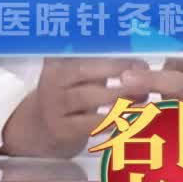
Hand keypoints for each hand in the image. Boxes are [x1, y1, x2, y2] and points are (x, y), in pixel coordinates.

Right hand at [0, 57, 150, 157]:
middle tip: (145, 75)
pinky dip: (112, 121)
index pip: (85, 50)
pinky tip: (130, 119)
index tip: (138, 59)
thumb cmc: (67, 97)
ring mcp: (54, 106)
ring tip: (143, 97)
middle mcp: (52, 80)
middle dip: (117, 70)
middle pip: (85, 71)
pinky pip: (90, 124)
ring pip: (88, 97)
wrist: (37, 131)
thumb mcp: (76, 77)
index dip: (112, 54)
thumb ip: (100, 66)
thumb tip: (138, 62)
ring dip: (118, 96)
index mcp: (59, 60)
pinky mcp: (61, 130)